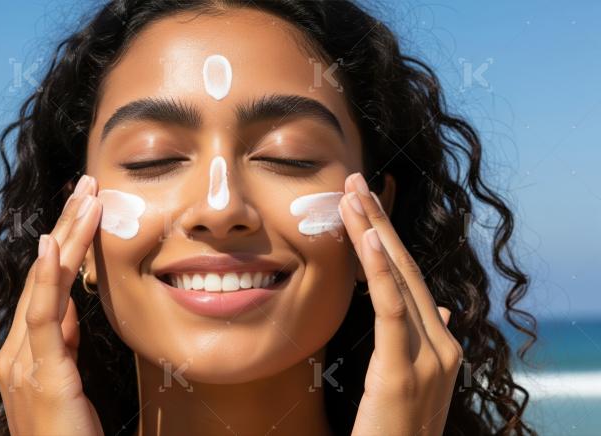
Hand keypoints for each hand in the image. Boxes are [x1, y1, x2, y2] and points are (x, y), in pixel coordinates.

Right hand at [0, 175, 103, 435]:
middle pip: (43, 275)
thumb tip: (72, 307)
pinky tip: (49, 246)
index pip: (47, 284)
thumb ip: (64, 342)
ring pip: (45, 285)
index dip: (64, 244)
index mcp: (25, 351)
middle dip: (65, 226)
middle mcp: (17, 350)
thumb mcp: (68, 377)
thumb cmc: (69, 434)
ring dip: (65, 237)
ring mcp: (23, 361)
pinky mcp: (41, 374)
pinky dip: (44, 279)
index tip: (82, 207)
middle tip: (86, 184)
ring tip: (85, 197)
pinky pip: (41, 318)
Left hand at [338, 172, 462, 435]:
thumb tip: (433, 305)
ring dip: (374, 233)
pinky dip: (382, 272)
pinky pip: (393, 310)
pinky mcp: (404, 370)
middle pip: (406, 270)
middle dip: (380, 223)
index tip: (366, 207)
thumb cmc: (396, 430)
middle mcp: (442, 344)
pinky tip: (371, 240)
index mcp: (441, 344)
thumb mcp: (414, 380)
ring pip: (399, 280)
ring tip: (353, 196)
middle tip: (355, 183)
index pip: (410, 279)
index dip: (389, 240)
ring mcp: (429, 357)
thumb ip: (424, 340)